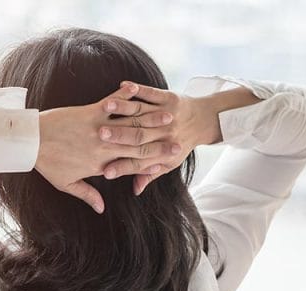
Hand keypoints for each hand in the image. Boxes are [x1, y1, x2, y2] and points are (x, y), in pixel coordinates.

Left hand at [36, 82, 177, 213]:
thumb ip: (87, 195)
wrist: (29, 141)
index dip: (152, 164)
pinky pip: (113, 104)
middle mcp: (103, 148)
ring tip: (169, 115)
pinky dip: (125, 97)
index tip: (169, 163)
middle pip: (137, 146)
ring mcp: (98, 129)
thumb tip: (101, 209)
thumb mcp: (65, 183)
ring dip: (151, 119)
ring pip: (130, 124)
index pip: (131, 166)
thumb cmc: (46, 163)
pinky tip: (138, 91)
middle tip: (180, 140)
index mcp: (100, 165)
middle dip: (160, 143)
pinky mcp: (90, 112)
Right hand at [99, 81, 217, 194]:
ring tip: (106, 107)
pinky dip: (138, 89)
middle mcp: (165, 134)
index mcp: (163, 152)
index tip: (105, 172)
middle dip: (119, 135)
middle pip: (139, 136)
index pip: (139, 162)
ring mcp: (167, 114)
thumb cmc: (181, 144)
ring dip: (124, 108)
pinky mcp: (169, 98)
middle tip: (99, 136)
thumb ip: (149, 174)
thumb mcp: (169, 163)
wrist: (206, 121)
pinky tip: (123, 85)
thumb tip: (135, 190)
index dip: (123, 167)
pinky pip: (152, 93)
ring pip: (142, 112)